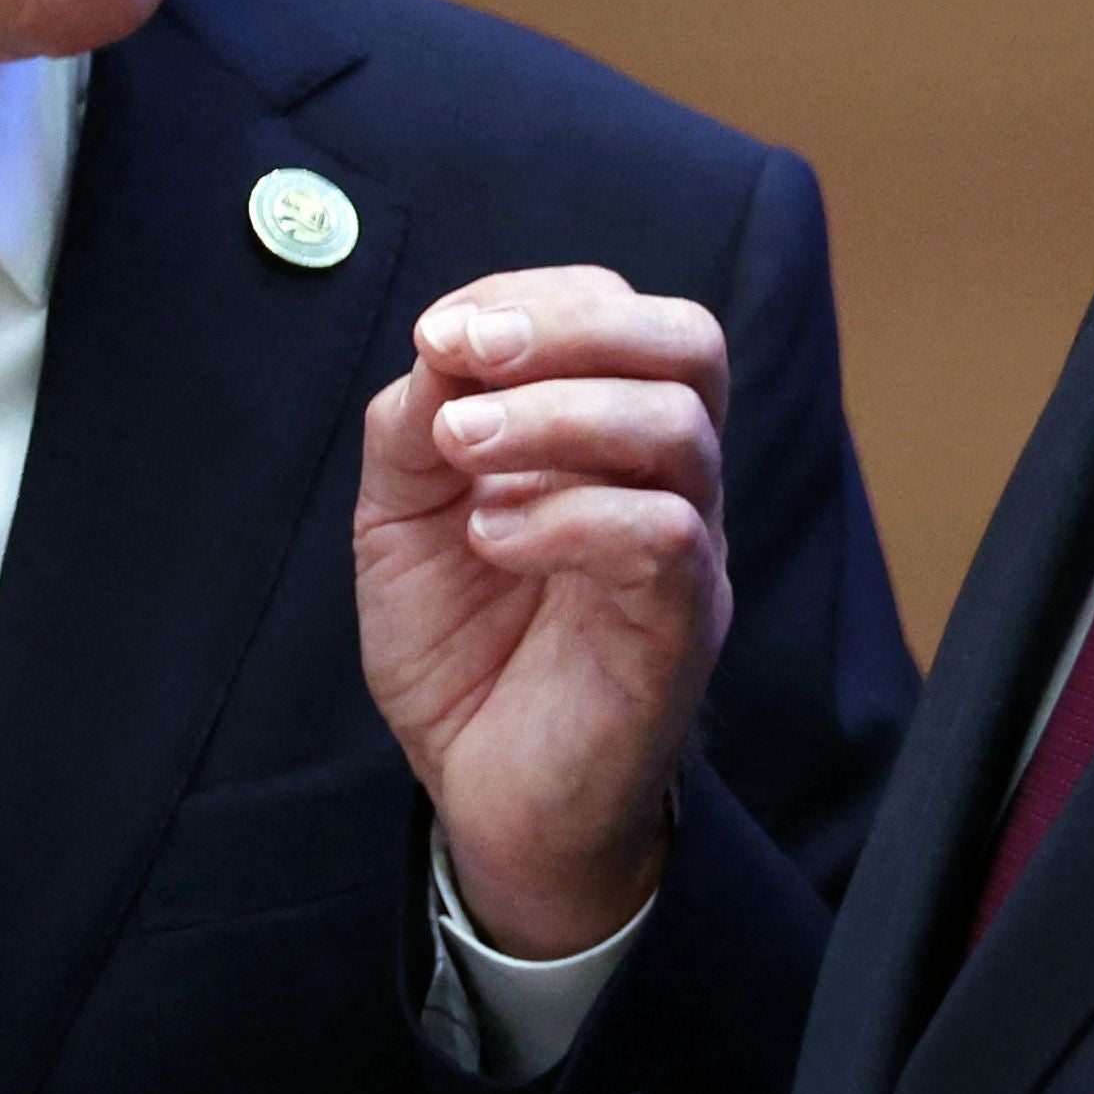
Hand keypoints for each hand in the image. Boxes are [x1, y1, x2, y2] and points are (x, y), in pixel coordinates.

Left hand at [356, 265, 730, 957]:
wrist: (487, 796)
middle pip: (688, 341)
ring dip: (551, 414)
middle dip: (569, 324)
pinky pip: (664, 534)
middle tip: (467, 353)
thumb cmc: (461, 649)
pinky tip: (491, 538)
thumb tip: (441, 346)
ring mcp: (687, 548)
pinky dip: (567, 517)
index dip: (529, 297)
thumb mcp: (404, 515)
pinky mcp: (681, 625)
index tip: (439, 332)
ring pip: (677, 428)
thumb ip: (416, 423)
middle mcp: (668, 476)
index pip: (618, 310)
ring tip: (458, 450)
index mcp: (609, 432)